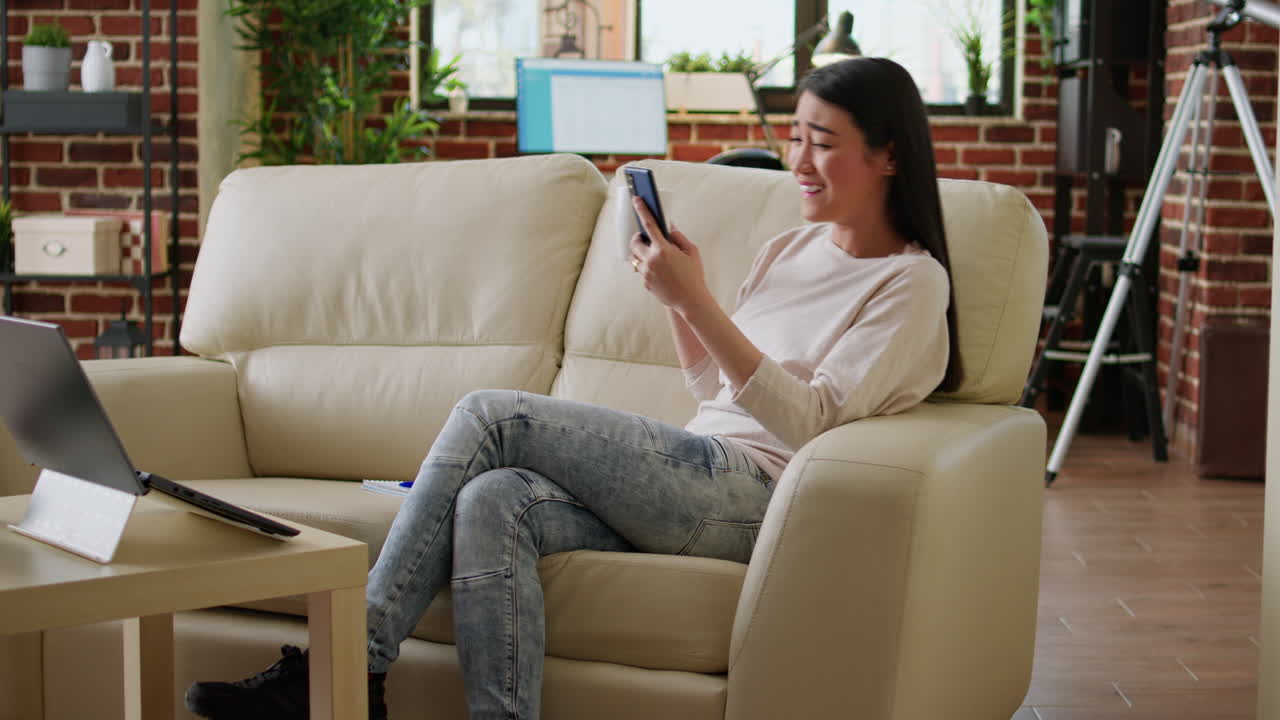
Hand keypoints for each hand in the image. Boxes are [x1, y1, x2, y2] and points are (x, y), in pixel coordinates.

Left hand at [628, 197, 710, 314]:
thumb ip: (678, 237)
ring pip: (635, 258)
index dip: (642, 210)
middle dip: (638, 238)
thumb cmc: (694, 275)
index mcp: (663, 250)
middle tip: (645, 238)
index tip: (637, 199)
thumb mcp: (692, 252)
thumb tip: (668, 228)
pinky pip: (641, 270)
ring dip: (641, 254)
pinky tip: (660, 271)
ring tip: (653, 255)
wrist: (691, 300)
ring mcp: (646, 273)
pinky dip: (647, 267)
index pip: (649, 225)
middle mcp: (651, 260)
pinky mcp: (645, 283)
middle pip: (635, 242)